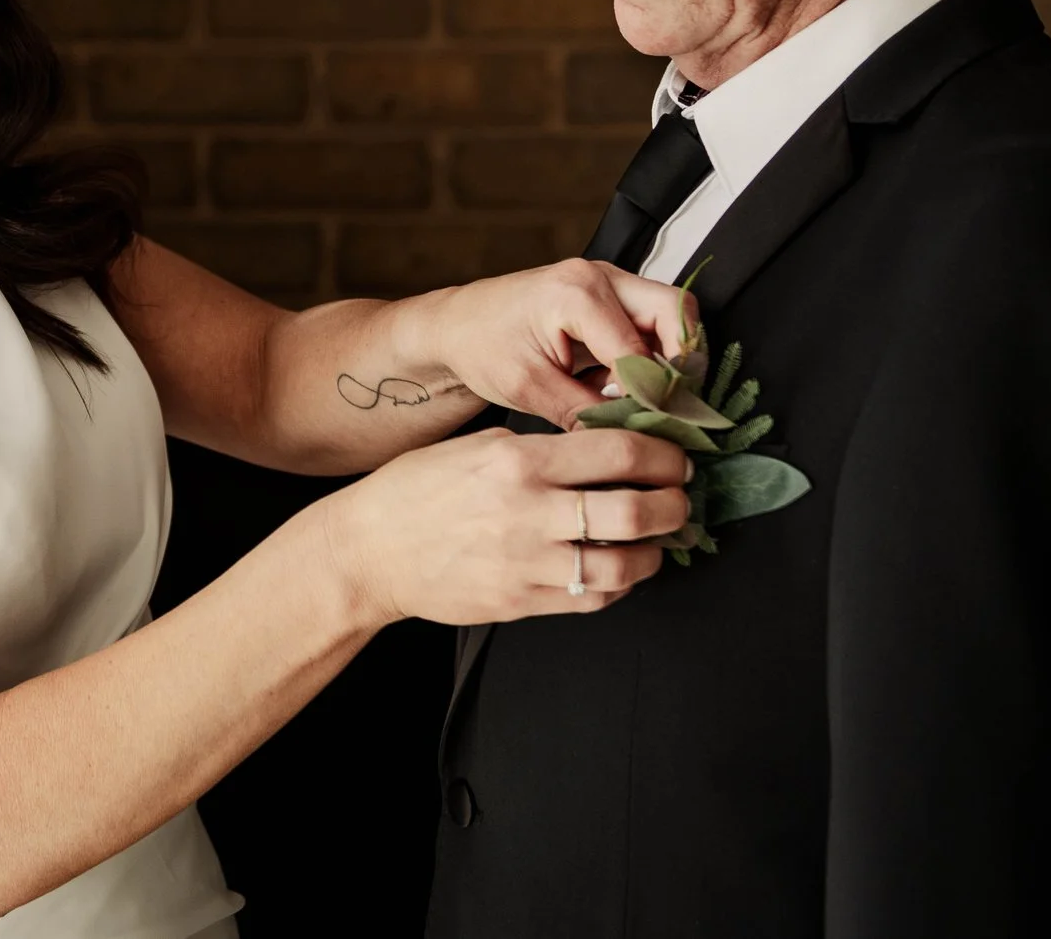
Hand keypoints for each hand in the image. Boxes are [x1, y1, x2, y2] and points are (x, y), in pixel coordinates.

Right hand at [325, 428, 691, 627]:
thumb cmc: (418, 491)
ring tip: (659, 537)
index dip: (662, 453)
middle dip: (675, 502)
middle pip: (635, 509)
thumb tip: (602, 448)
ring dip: (657, 550)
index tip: (674, 457)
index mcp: (518, 462)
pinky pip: (594, 597)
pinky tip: (622, 566)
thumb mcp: (477, 448)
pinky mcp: (522, 602)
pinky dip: (622, 583)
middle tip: (680, 497)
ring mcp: (526, 563)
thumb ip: (538, 448)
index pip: (618, 450)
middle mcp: (528, 512)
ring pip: (625, 562)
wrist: (370, 551)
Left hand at [395, 259, 693, 429]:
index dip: (651, 397)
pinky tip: (623, 387)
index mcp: (576, 293)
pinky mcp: (611, 298)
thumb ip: (583, 413)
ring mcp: (609, 283)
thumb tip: (630, 440)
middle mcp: (600, 278)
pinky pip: (652, 324)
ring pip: (671, 316)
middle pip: (676, 312)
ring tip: (644, 400)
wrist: (456, 327)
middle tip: (668, 407)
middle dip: (680, 364)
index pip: (640, 351)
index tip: (657, 430)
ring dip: (668, 360)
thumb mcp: (527, 388)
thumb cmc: (481, 346)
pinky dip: (651, 356)